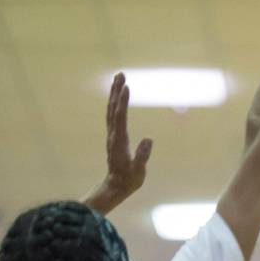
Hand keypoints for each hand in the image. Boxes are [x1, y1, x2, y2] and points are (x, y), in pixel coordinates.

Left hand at [104, 72, 152, 201]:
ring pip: (111, 110)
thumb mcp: (138, 171)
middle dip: (116, 91)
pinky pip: (113, 115)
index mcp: (120, 141)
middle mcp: (113, 135)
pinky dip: (115, 103)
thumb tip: (148, 140)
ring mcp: (112, 135)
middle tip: (120, 74)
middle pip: (113, 109)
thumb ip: (142, 156)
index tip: (127, 87)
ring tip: (118, 79)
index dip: (123, 102)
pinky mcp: (114, 136)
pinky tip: (117, 96)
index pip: (121, 118)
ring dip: (114, 94)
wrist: (115, 186)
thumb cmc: (129, 180)